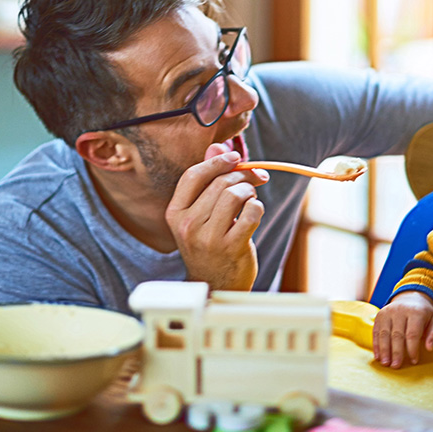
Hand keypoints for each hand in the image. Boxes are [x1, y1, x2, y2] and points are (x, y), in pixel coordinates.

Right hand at [165, 146, 268, 290]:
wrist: (215, 284)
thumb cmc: (208, 243)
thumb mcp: (200, 213)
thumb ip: (207, 179)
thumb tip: (216, 147)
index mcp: (175, 213)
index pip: (193, 176)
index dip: (216, 162)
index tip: (235, 157)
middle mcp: (188, 225)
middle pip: (220, 183)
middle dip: (242, 175)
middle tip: (256, 178)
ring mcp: (209, 238)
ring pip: (236, 195)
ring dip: (249, 191)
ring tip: (250, 199)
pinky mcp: (231, 247)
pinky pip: (251, 212)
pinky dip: (257, 207)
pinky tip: (254, 213)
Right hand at [373, 291, 432, 367]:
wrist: (410, 298)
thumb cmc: (424, 314)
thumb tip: (429, 348)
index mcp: (416, 312)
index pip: (412, 333)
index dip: (412, 349)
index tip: (413, 361)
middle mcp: (400, 311)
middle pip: (397, 334)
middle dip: (396, 352)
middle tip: (396, 366)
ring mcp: (388, 312)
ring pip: (384, 333)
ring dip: (384, 350)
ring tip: (386, 363)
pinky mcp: (379, 315)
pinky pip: (376, 331)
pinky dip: (376, 345)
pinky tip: (378, 356)